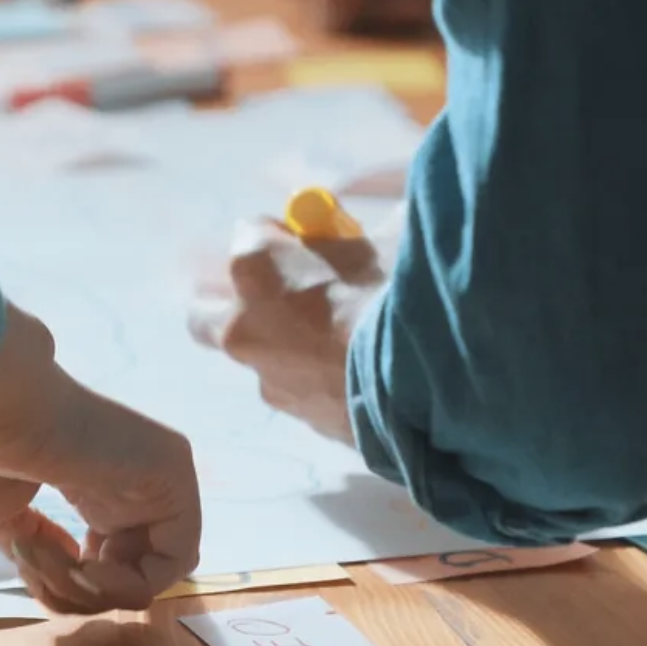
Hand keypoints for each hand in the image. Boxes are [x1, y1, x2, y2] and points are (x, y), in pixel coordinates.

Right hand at [0, 305, 199, 612]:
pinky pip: (174, 560)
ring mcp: (153, 476)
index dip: (63, 586)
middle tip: (30, 568)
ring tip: (48, 559)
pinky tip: (84, 566)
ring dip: (88, 591)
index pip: (103, 562)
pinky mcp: (174, 474)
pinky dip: (126, 583)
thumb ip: (43, 548)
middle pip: (124, 577)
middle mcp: (126, 481)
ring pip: (148, 575)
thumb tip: (73, 572)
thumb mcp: (0, 519)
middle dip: (72, 593)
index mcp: (88, 483)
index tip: (25, 567)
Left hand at [188, 218, 391, 441]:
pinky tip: (354, 368)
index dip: (282, 234)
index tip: (308, 239)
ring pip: (253, 354)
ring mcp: (266, 376)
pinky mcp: (297, 415)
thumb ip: (352, 234)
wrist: (439, 380)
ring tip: (330, 334)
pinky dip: (313, 375)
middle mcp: (242, 324)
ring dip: (277, 340)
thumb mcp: (390, 237)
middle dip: (236, 294)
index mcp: (255, 267)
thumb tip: (349, 230)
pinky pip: (294, 386)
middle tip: (279, 286)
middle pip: (206, 306)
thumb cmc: (407, 294)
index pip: (248, 232)